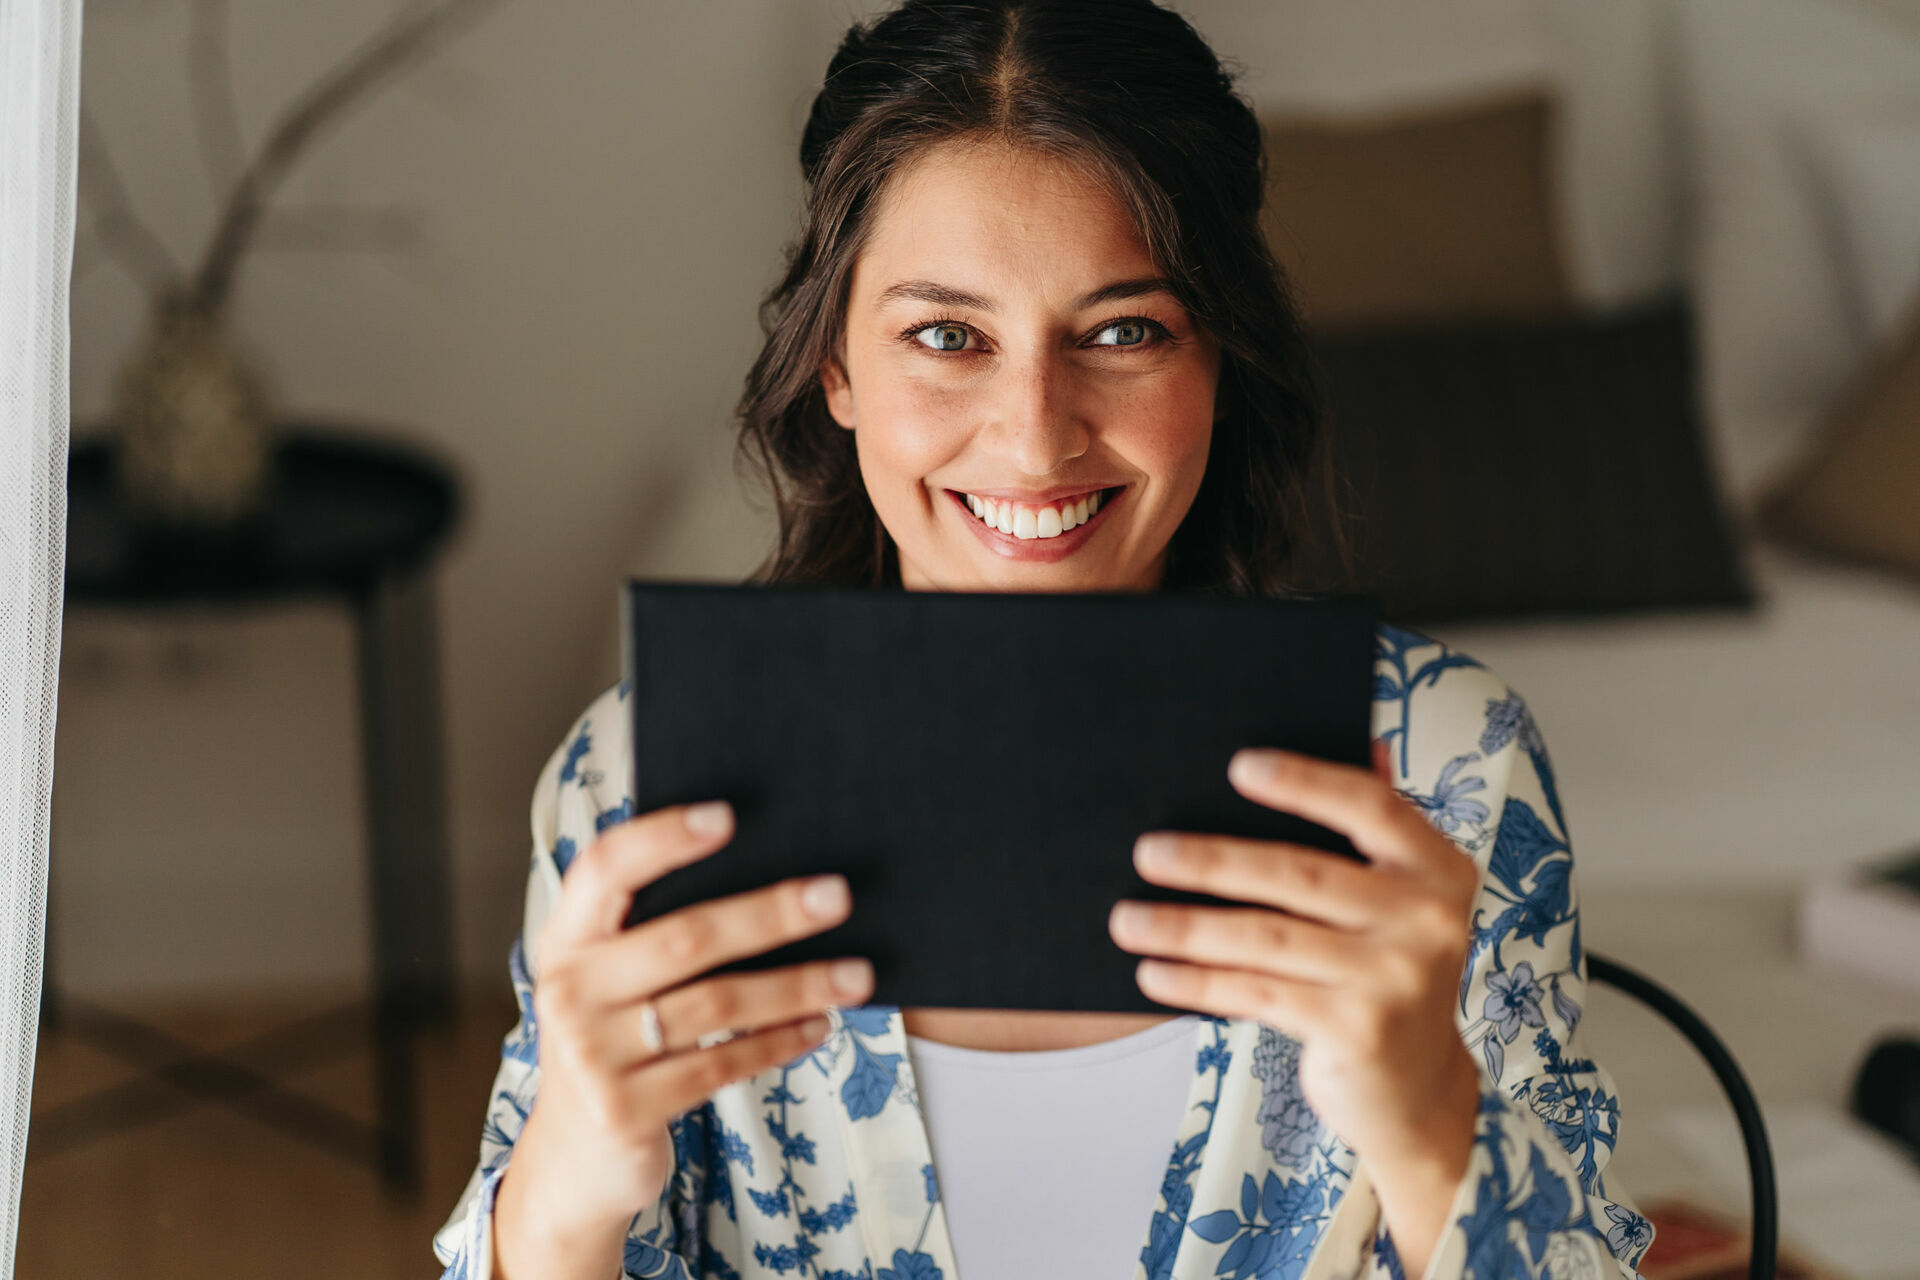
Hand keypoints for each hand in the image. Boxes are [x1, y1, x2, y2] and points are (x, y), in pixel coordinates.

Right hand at [493, 800, 874, 1279]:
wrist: (573, 1159)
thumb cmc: (615, 1040)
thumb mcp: (611, 981)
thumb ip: (654, 930)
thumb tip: (769, 872)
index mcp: (566, 939)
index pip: (606, 868)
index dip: (663, 837)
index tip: (728, 816)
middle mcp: (569, 990)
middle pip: (685, 937)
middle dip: (770, 914)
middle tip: (837, 896)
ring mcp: (592, 1055)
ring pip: (717, 1003)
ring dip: (798, 985)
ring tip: (857, 975)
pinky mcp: (625, 1110)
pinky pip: (722, 1064)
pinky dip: (779, 1042)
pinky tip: (819, 1026)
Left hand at [1107, 742, 1481, 1271]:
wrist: (1413, 1089)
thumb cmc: (1383, 971)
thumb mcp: (1394, 900)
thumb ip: (1373, 830)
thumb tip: (1362, 741)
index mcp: (1439, 868)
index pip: (1372, 808)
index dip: (1305, 781)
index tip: (1238, 765)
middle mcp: (1428, 920)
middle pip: (1301, 874)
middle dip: (1212, 860)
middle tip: (1147, 851)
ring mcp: (1395, 979)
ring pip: (1266, 937)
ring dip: (1184, 926)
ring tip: (1126, 918)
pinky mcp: (1357, 1031)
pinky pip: (1258, 992)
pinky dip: (1198, 981)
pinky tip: (1154, 971)